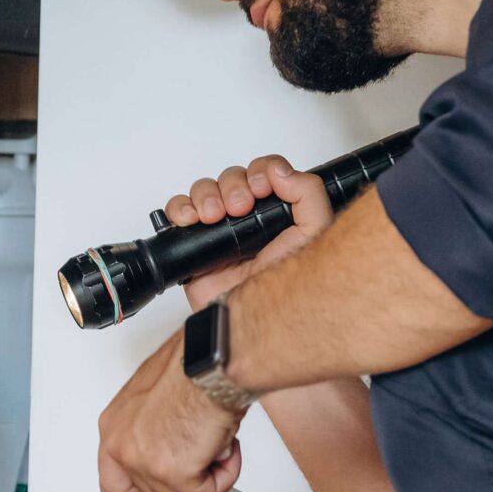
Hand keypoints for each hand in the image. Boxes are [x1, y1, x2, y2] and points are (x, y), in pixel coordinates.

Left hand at [98, 331, 246, 491]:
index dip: (142, 490)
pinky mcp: (173, 473)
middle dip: (182, 485)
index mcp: (114, 428)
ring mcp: (144, 462)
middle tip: (202, 461)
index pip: (114, 481)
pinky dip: (225, 475)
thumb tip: (170, 448)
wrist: (211, 362)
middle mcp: (121, 447)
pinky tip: (227, 447)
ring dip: (208, 474)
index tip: (160, 489)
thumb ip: (154, 431)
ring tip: (217, 441)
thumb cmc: (190, 366)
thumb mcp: (157, 401)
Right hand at [158, 156, 335, 312]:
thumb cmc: (283, 288)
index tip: (262, 190)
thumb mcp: (313, 234)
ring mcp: (219, 229)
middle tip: (239, 209)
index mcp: (276, 212)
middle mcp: (248, 218)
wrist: (250, 320)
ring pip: (205, 188)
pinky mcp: (193, 243)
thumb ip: (309, 194)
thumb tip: (280, 171)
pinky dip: (180, 208)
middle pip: (233, 176)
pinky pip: (178, 211)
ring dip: (207, 195)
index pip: (266, 171)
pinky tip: (192, 220)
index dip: (261, 172)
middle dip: (234, 186)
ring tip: (214, 217)